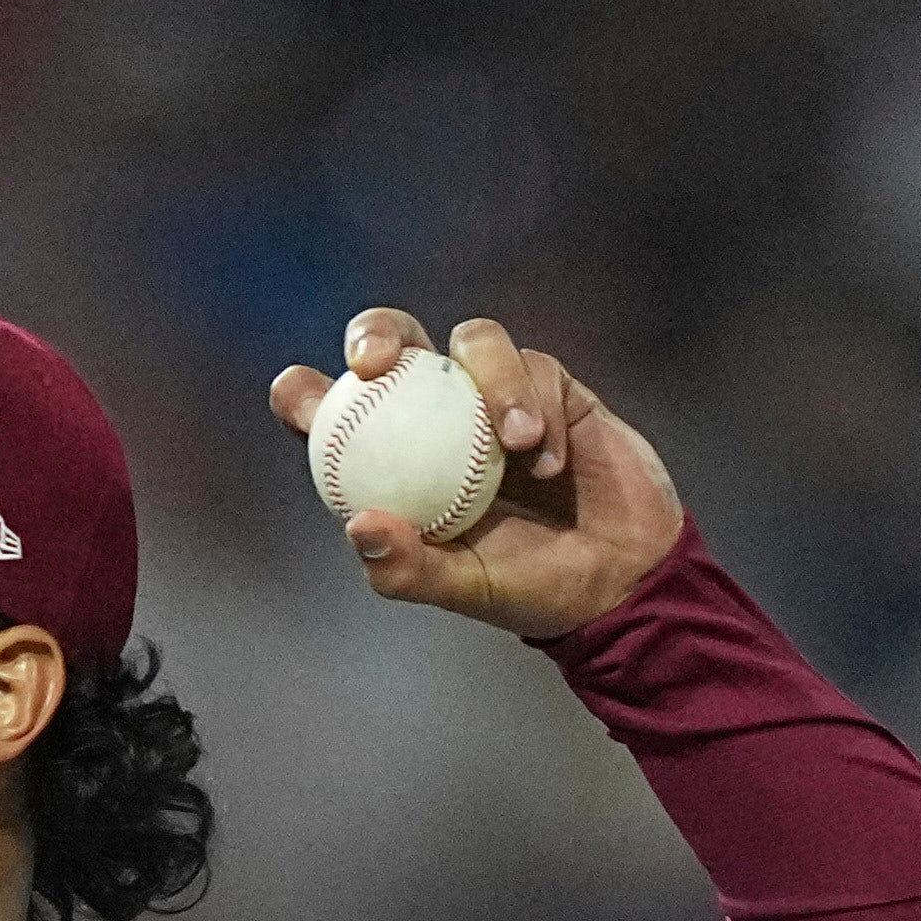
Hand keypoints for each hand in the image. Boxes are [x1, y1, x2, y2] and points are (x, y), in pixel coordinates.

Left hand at [265, 306, 684, 635]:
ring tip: (518, 443)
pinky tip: (552, 462)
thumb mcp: (466, 589)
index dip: (305, 395)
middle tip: (374, 362)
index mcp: (397, 463)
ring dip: (491, 380)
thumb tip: (360, 527)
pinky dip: (540, 409)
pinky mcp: (549, 384)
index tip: (296, 396)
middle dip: (375, 331)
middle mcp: (437, 416)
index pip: (337, 415)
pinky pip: (535, 367)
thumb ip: (410, 567)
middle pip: (395, 342)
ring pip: (472, 342)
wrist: (623, 579)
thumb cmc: (533, 588)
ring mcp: (493, 394)